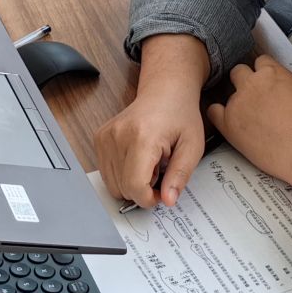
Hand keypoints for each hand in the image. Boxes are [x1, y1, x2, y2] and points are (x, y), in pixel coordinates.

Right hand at [94, 85, 207, 209]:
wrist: (164, 92)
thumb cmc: (180, 116)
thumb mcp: (193, 147)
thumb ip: (180, 175)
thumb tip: (168, 200)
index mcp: (142, 137)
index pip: (135, 186)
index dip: (150, 198)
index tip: (163, 191)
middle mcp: (118, 136)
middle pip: (122, 188)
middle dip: (143, 190)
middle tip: (159, 173)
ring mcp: (105, 136)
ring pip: (112, 184)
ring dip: (132, 183)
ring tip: (149, 165)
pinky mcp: (99, 138)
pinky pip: (106, 173)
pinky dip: (122, 174)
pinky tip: (137, 160)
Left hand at [206, 55, 291, 204]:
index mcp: (273, 73)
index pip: (261, 61)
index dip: (265, 71)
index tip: (268, 80)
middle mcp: (252, 84)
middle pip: (239, 72)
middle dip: (247, 81)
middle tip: (256, 96)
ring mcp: (238, 104)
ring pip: (228, 93)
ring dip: (238, 101)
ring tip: (249, 115)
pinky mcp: (230, 126)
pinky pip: (213, 112)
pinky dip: (218, 114)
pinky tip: (227, 119)